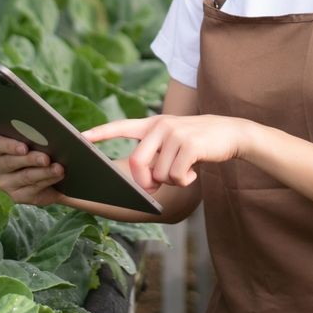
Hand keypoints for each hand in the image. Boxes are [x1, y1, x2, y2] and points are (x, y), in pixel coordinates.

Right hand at [0, 135, 65, 207]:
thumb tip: (59, 131)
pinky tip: (58, 176)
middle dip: (30, 159)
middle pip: (10, 162)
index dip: (9, 145)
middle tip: (46, 158)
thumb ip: (43, 134)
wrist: (53, 175)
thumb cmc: (44, 148)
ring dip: (43, 172)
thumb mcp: (42, 140)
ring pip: (24, 176)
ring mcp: (6, 183)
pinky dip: (48, 181)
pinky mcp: (17, 196)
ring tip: (59, 168)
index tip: (24, 147)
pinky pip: (32, 189)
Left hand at [82, 114, 253, 190]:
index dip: (100, 134)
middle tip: (155, 188)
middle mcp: (161, 126)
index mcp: (153, 124)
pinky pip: (176, 175)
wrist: (232, 133)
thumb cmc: (199, 143)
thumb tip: (143, 183)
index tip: (80, 138)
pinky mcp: (189, 144)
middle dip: (144, 183)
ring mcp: (175, 133)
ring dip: (171, 181)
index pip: (121, 126)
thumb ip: (156, 156)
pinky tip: (194, 174)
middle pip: (136, 163)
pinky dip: (184, 181)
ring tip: (184, 171)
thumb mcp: (174, 143)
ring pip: (159, 174)